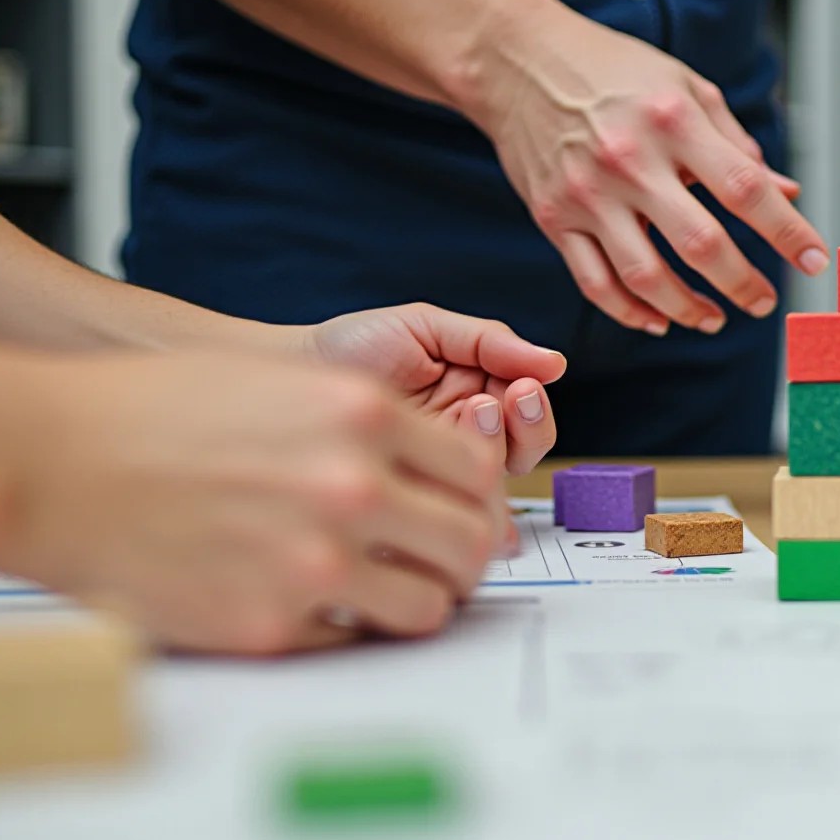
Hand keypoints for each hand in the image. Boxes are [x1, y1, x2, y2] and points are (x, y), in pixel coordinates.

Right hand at [0, 349, 507, 653]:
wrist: (44, 461)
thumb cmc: (150, 414)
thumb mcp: (284, 389)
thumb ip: (369, 430)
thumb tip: (438, 479)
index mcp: (365, 416)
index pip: (479, 473)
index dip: (474, 500)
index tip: (459, 514)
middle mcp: (355, 487)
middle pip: (470, 545)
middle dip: (462, 559)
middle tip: (438, 566)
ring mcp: (315, 562)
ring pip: (428, 607)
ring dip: (415, 604)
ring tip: (381, 595)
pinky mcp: (270, 626)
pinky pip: (350, 642)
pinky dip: (339, 631)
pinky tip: (305, 605)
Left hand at [294, 304, 567, 474]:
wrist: (284, 374)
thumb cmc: (349, 346)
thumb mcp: (424, 328)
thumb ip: (490, 342)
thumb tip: (555, 363)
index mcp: (476, 399)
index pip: (528, 418)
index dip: (533, 409)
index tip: (521, 388)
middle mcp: (463, 443)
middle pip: (523, 455)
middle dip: (522, 429)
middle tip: (495, 404)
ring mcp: (437, 475)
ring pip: (494, 487)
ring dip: (490, 454)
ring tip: (466, 416)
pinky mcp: (409, 501)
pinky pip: (448, 511)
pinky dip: (453, 492)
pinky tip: (439, 465)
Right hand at [465, 0, 827, 334]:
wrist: (518, 60)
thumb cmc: (611, 70)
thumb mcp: (685, 88)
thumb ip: (736, 144)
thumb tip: (786, 194)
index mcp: (673, 121)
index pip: (744, 189)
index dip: (787, 231)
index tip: (816, 260)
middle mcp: (630, 160)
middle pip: (700, 243)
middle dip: (743, 283)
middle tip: (765, 302)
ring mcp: (587, 193)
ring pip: (645, 276)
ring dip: (689, 309)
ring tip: (715, 318)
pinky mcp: (554, 217)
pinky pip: (595, 282)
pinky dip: (631, 311)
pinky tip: (660, 320)